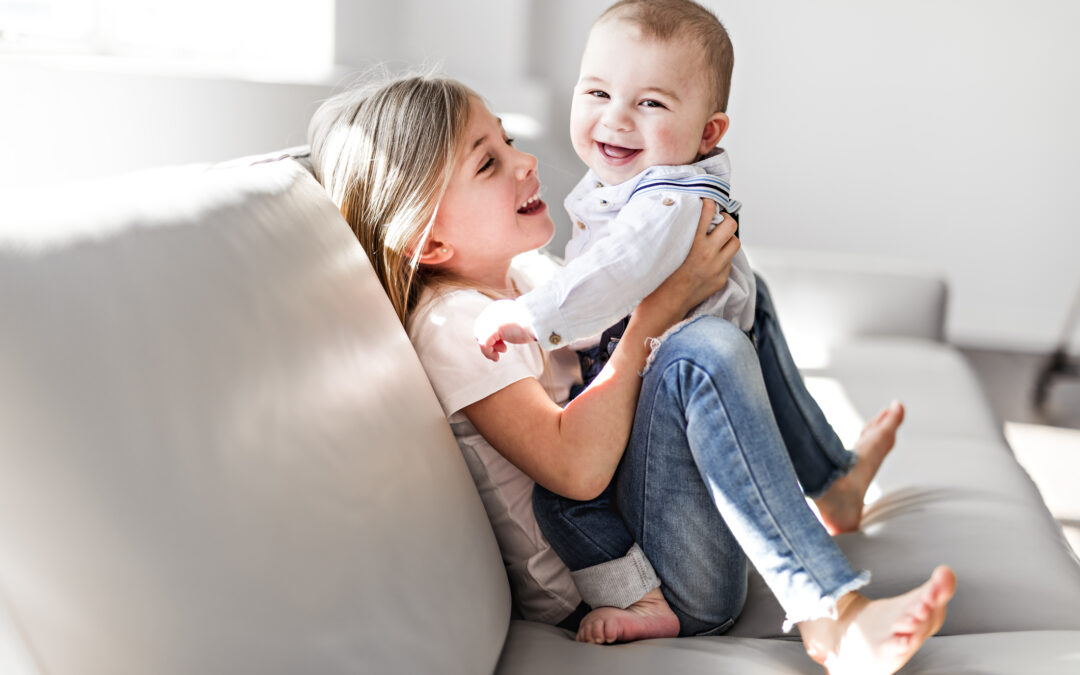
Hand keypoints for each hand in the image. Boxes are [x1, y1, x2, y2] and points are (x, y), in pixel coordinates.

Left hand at [474, 299, 537, 361]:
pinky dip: (488, 353)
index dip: (490, 337)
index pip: (484, 323)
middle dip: (488, 342)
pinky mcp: (494, 328)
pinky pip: (484, 343)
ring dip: (488, 349)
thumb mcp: (514, 324)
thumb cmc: (531, 324)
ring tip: (497, 356)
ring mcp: (492, 319)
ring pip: (480, 337)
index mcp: (497, 308)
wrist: (538, 321)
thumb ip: (505, 327)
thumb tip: (498, 339)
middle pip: (480, 329)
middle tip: (502, 350)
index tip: (502, 346)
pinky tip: (496, 358)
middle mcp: (492, 311)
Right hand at [641, 199, 739, 319]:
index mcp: (692, 242)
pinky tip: (711, 261)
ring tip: (718, 241)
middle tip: (719, 221)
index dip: (709, 203)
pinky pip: (728, 262)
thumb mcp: (665, 249)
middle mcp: (708, 252)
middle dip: (726, 220)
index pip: (708, 211)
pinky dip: (723, 258)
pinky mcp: (721, 278)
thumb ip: (678, 233)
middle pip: (730, 225)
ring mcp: (717, 267)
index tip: (707, 203)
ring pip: (735, 243)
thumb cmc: (659, 276)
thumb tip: (683, 217)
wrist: (665, 304)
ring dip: (728, 239)